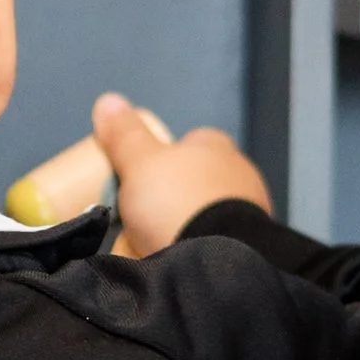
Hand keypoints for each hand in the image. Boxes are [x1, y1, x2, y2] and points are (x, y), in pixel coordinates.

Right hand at [95, 95, 270, 257]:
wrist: (216, 260)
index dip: (163, 158)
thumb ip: (124, 135)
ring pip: (209, 210)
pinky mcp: (252, 244)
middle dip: (174, 194)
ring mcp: (251, 209)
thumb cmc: (176, 201)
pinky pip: (218, 239)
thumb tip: (108, 99)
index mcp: (215, 145)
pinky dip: (201, 246)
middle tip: (144, 216)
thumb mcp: (138, 163)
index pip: (189, 142)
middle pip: (197, 178)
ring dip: (189, 222)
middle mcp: (239, 171)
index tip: (141, 180)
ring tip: (159, 243)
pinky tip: (182, 258)